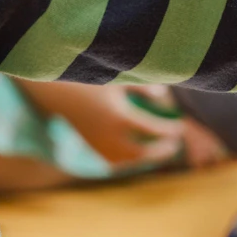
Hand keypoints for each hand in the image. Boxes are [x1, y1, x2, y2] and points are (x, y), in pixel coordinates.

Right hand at [21, 82, 206, 170]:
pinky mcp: (90, 145)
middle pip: (140, 153)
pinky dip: (129, 159)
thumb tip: (164, 96)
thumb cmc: (90, 76)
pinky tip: (140, 152)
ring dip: (145, 158)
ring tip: (162, 149)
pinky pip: (113, 160)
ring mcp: (97, 143)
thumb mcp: (118, 77)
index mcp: (118, 116)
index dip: (168, 130)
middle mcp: (108, 135)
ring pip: (126, 160)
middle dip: (160, 152)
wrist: (55, 88)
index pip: (151, 129)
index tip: (181, 127)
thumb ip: (142, 86)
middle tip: (176, 145)